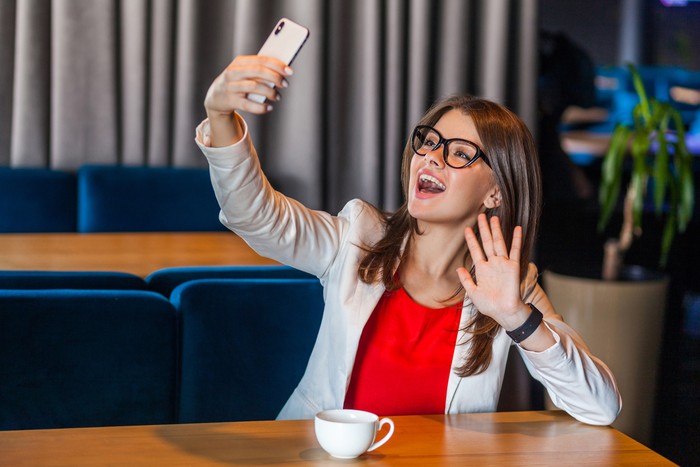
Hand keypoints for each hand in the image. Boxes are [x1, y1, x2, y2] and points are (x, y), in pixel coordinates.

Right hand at [203, 55, 292, 146]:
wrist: (216, 97)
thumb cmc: (237, 82)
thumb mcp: (244, 72)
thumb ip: (259, 70)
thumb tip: (282, 71)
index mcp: (239, 62)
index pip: (261, 60)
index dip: (277, 65)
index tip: (290, 71)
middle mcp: (234, 72)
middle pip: (258, 71)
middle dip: (275, 77)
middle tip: (285, 84)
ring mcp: (231, 87)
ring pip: (254, 87)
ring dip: (270, 92)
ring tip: (278, 97)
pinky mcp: (230, 101)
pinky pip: (248, 105)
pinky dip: (261, 107)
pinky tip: (269, 107)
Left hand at [456, 214, 529, 330]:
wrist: (504, 312)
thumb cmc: (489, 306)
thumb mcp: (472, 293)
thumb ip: (466, 280)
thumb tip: (459, 268)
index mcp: (482, 269)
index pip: (475, 250)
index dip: (471, 239)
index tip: (466, 229)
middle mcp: (492, 264)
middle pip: (487, 242)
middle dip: (483, 229)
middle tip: (480, 216)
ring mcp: (503, 264)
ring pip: (499, 243)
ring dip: (496, 230)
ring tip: (494, 218)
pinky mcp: (513, 266)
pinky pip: (515, 250)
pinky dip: (516, 239)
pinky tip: (517, 228)